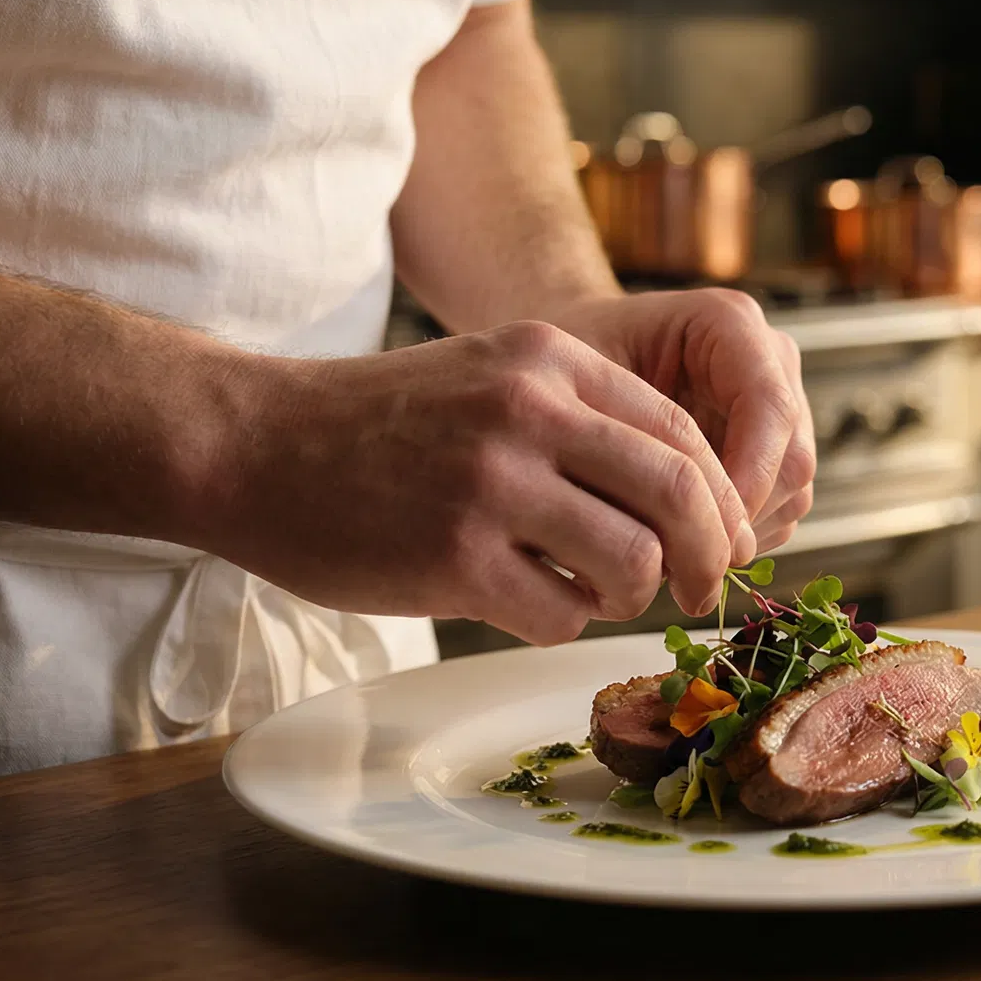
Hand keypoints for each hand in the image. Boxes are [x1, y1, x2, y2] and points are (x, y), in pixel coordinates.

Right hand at [202, 322, 756, 644]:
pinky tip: (527, 603)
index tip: (729, 539)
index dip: (722, 497)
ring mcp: (492, 485)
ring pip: (631, 561)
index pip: (681, 432)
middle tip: (702, 590)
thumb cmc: (379, 421)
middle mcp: (530, 411)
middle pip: (678, 495)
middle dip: (709, 555)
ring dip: (629, 594)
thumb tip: (688, 493)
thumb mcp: (492, 374)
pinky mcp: (454, 558)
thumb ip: (584, 415)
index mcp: (550, 359)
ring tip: (592, 590)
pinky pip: (561, 612)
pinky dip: (563, 621)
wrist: (251, 442)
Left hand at [551, 289, 815, 553]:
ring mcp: (776, 408)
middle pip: (792, 457)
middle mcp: (767, 361)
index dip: (748, 478)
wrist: (559, 376)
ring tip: (667, 554)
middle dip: (740, 518)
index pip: (770, 407)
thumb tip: (682, 529)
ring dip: (738, 534)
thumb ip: (631, 445)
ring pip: (792, 492)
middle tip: (678, 564)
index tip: (699, 532)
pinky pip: (779, 511)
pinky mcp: (772, 452)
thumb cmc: (559, 372)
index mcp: (728, 324)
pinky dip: (736, 538)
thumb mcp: (577, 394)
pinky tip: (679, 543)